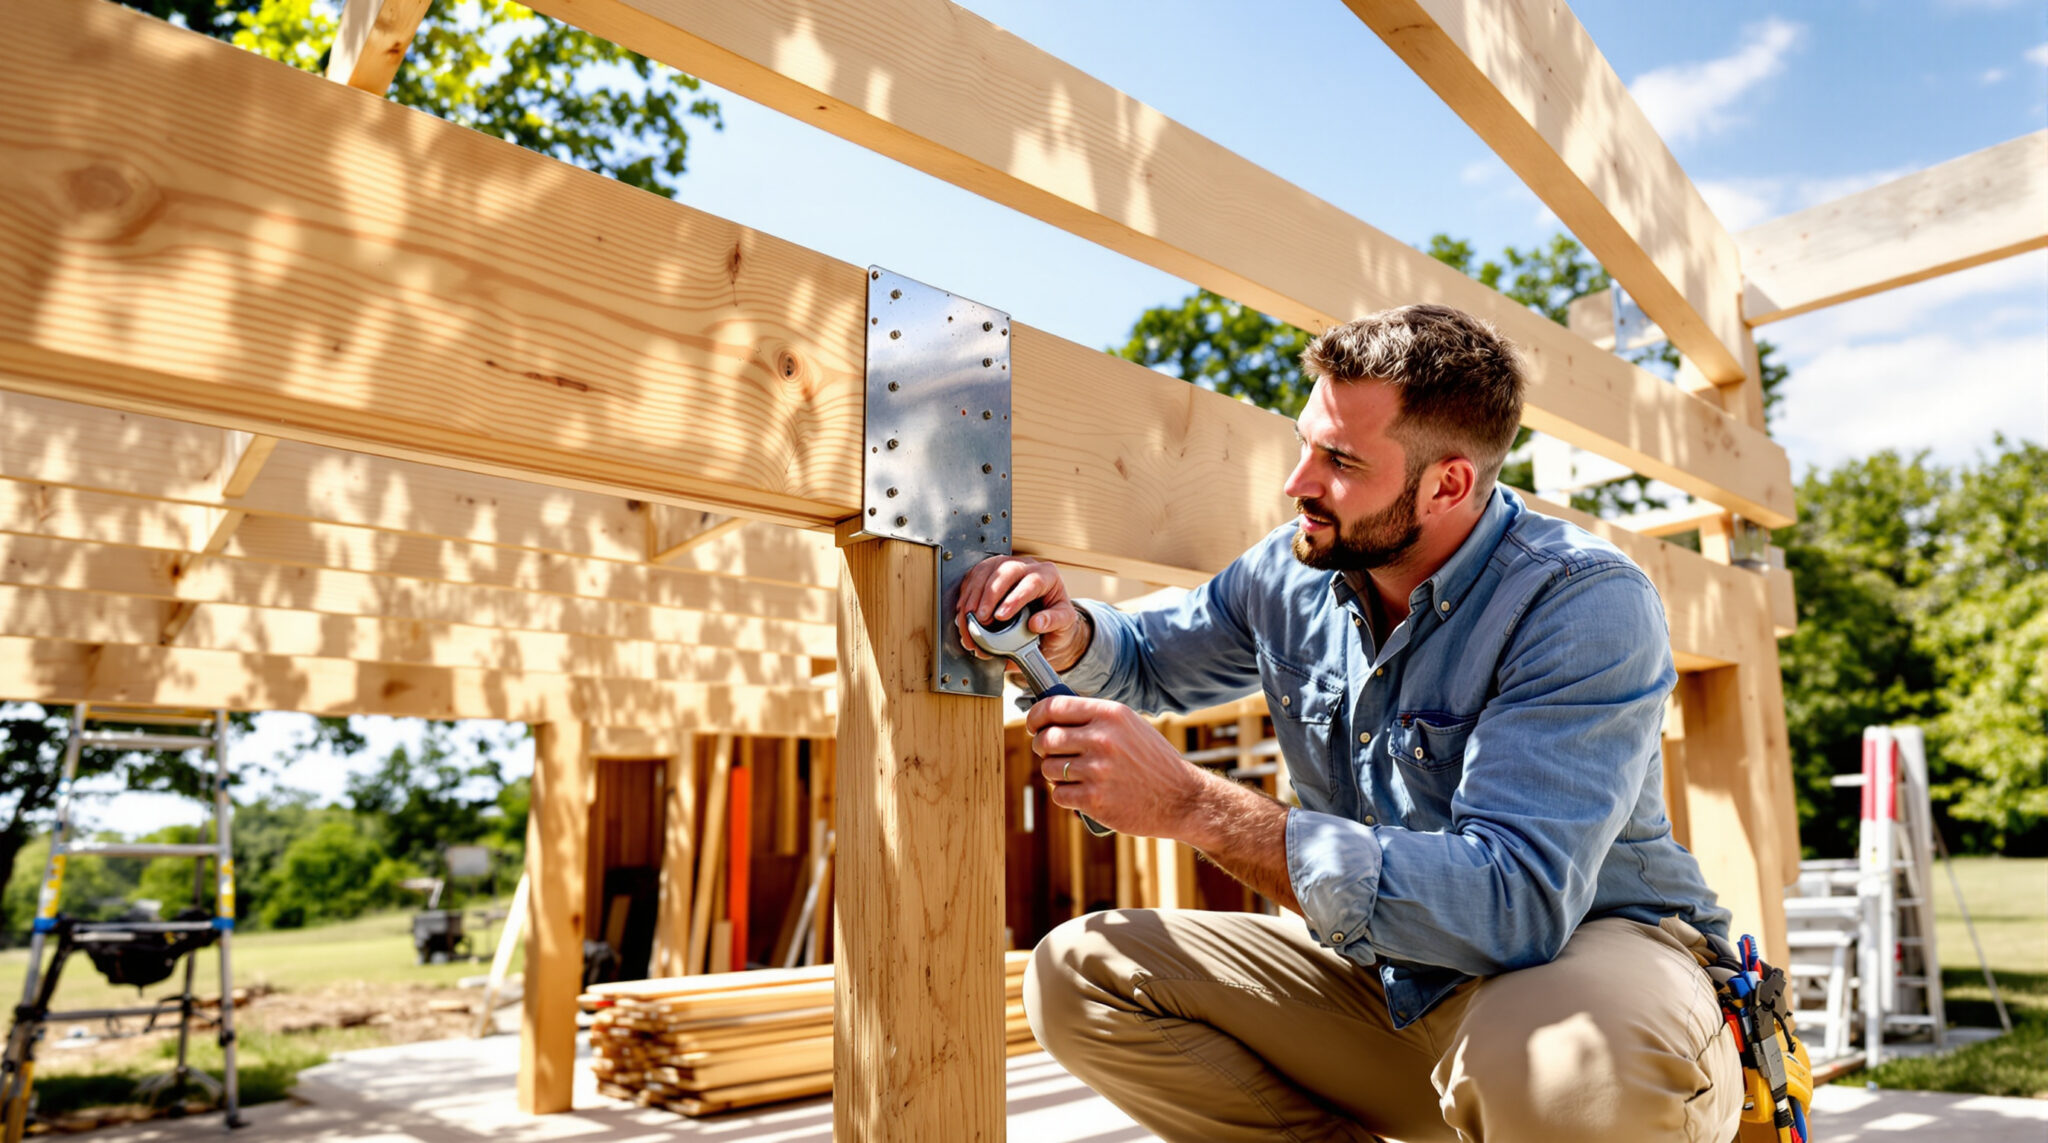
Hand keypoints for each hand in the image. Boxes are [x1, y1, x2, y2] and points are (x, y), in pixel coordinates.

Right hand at [954, 555, 1090, 671]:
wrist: (1047, 623)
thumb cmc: (1057, 621)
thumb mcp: (1065, 624)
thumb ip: (1054, 622)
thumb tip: (1037, 623)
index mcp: (1048, 575)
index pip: (1032, 582)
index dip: (1014, 599)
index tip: (1001, 616)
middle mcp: (1027, 566)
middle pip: (1005, 570)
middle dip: (989, 595)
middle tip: (981, 618)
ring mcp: (1007, 567)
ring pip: (985, 571)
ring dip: (973, 597)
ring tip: (970, 620)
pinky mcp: (990, 573)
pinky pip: (974, 577)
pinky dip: (966, 596)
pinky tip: (964, 612)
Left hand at [1027, 695, 1204, 838]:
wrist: (1182, 798)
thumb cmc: (1153, 761)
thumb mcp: (1130, 726)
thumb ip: (1095, 718)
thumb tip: (1051, 715)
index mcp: (1110, 714)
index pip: (1053, 707)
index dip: (1036, 717)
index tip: (1033, 726)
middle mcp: (1102, 739)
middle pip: (1046, 739)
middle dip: (1043, 748)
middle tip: (1052, 754)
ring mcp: (1098, 770)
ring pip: (1048, 769)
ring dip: (1055, 774)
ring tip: (1074, 775)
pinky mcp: (1094, 800)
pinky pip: (1059, 795)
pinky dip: (1065, 796)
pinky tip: (1082, 794)